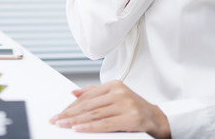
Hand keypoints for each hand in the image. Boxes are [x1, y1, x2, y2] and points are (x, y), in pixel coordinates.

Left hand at [49, 80, 170, 138]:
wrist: (158, 119)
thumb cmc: (135, 110)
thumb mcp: (116, 98)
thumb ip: (95, 94)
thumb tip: (74, 92)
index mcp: (114, 85)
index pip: (87, 96)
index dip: (71, 106)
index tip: (59, 113)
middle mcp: (120, 92)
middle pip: (89, 105)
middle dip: (70, 114)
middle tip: (56, 120)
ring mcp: (126, 104)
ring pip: (95, 114)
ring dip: (76, 121)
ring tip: (63, 125)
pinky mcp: (131, 118)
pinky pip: (105, 124)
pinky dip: (90, 127)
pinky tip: (78, 129)